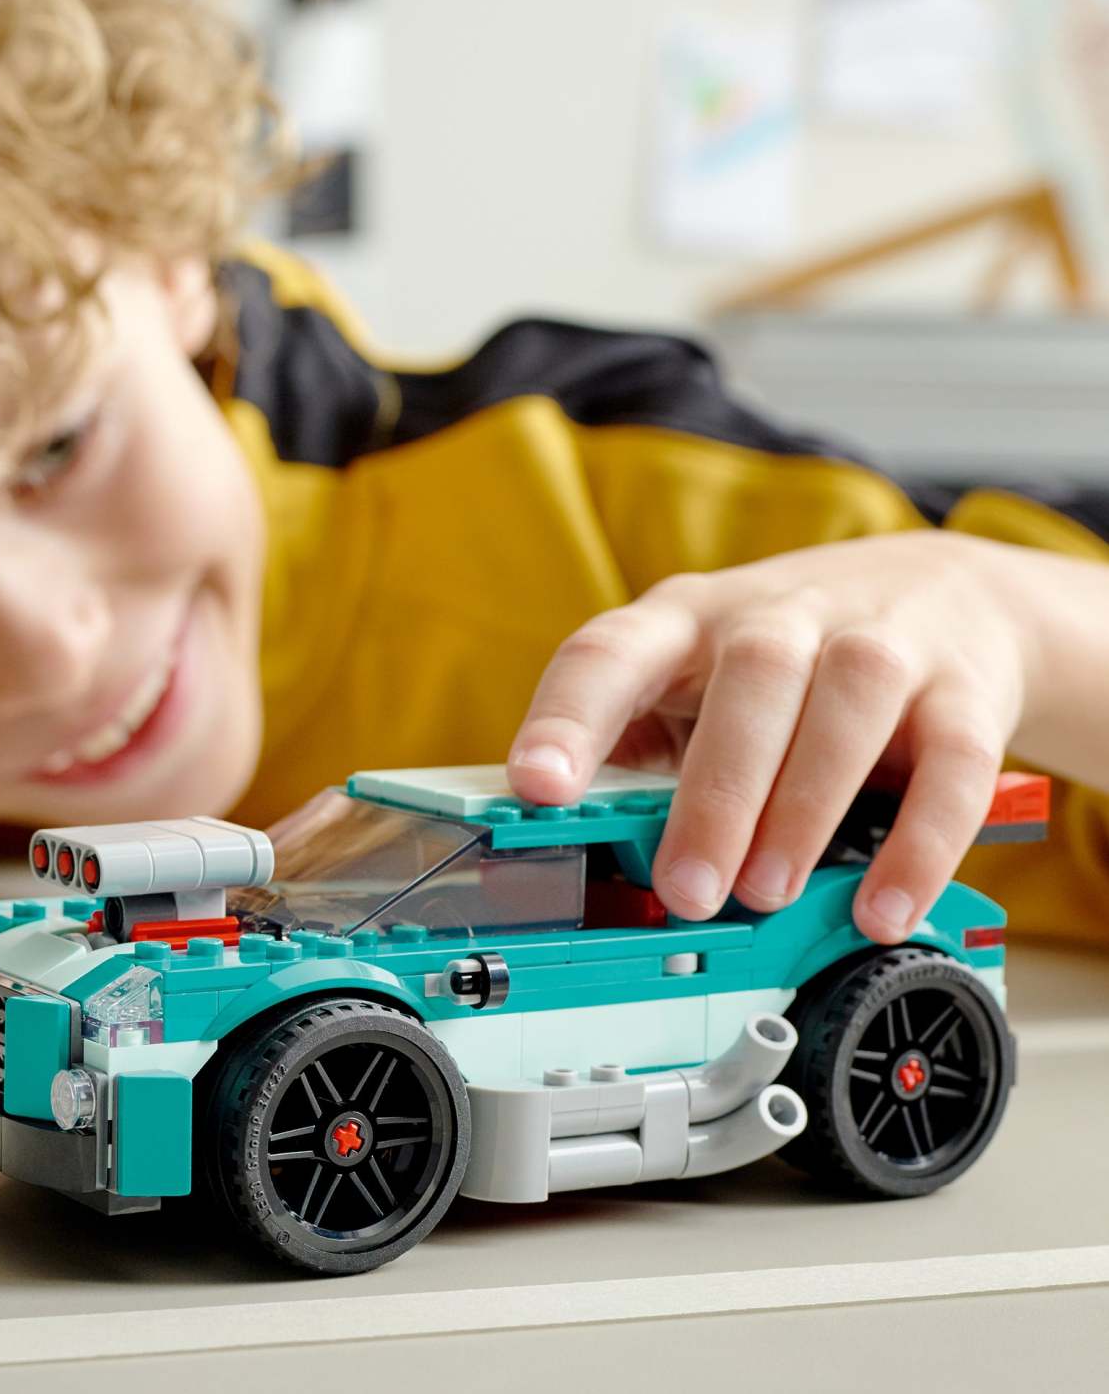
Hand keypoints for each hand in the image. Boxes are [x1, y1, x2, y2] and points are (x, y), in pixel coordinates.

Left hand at [507, 530, 1033, 942]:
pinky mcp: (962, 690)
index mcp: (685, 620)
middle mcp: (779, 615)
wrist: (943, 593)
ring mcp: (880, 642)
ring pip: (845, 705)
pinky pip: (949, 766)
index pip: (610, 652)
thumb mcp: (695, 679)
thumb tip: (581, 844)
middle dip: (714, 794)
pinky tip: (880, 906)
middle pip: (750, 678)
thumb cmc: (787, 658)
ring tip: (767, 894)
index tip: (537, 787)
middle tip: (688, 890)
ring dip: (801, 810)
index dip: (568, 718)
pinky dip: (918, 844)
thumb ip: (642, 748)